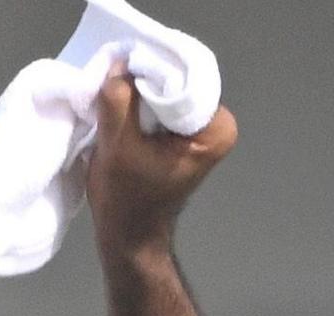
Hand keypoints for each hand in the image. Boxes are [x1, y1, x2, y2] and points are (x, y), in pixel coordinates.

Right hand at [83, 70, 234, 260]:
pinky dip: (143, 107)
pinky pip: (166, 106)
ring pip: (170, 93)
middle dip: (146, 84)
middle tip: (114, 89)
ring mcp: (205, 131)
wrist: (129, 235)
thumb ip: (118, 102)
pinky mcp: (189, 135)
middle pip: (179, 84)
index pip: (184, 80)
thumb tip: (119, 63)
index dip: (150, 75)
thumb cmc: (126, 200)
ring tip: (116, 103)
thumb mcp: (116, 148)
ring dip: (141, 95)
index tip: (121, 79)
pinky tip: (124, 114)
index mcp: (216, 131)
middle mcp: (219, 126)